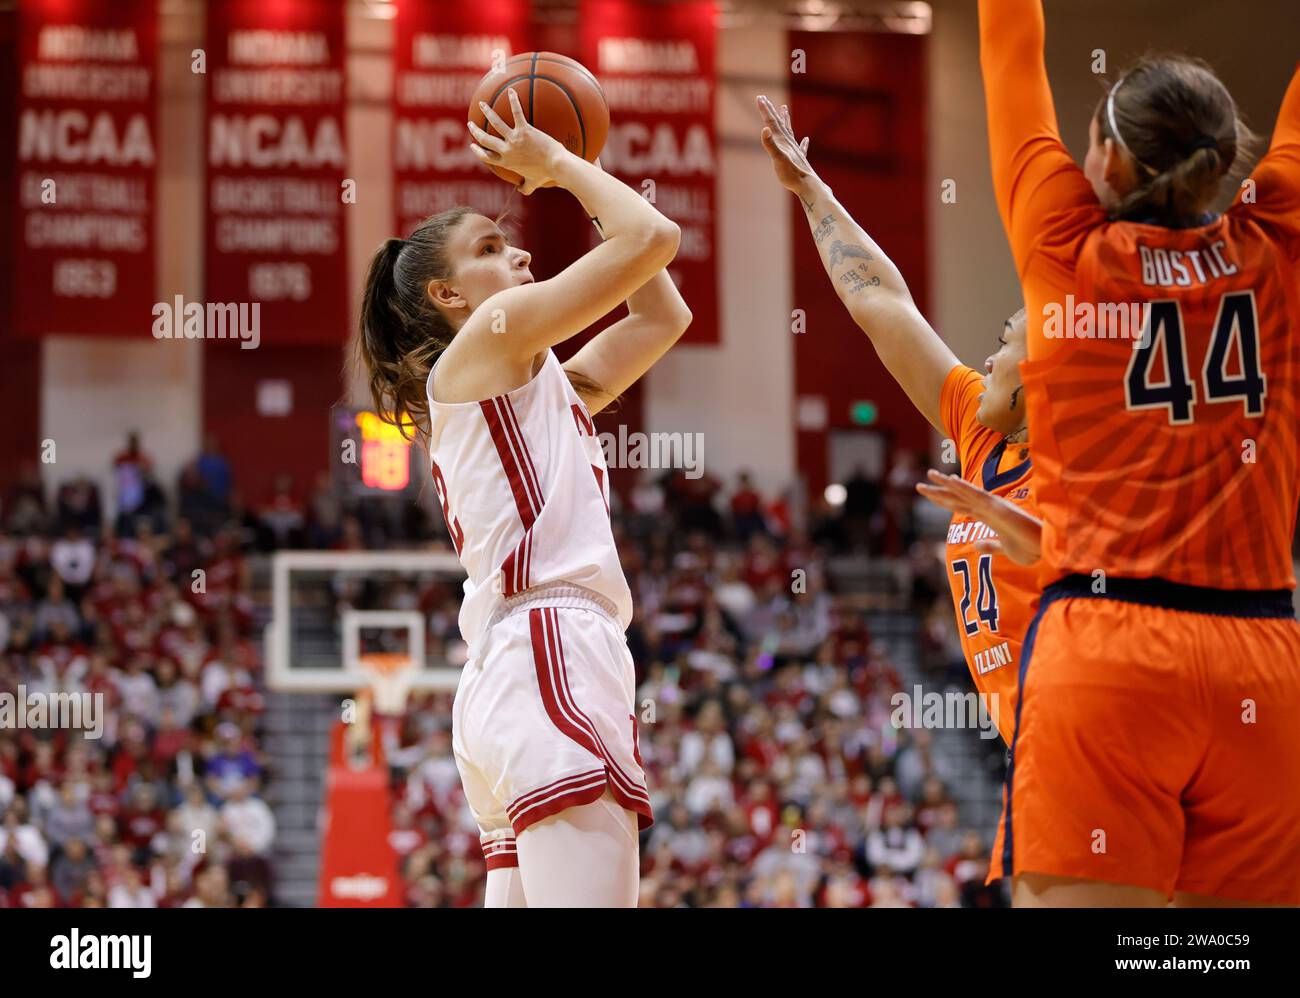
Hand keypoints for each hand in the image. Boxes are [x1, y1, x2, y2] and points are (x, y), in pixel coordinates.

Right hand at [468, 88, 565, 194]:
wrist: (556, 166)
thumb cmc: (546, 175)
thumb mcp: (533, 184)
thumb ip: (525, 188)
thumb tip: (521, 190)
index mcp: (507, 163)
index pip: (487, 157)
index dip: (478, 151)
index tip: (473, 145)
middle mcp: (507, 151)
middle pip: (486, 140)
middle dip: (476, 131)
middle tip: (471, 124)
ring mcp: (514, 140)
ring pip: (496, 123)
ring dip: (487, 112)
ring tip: (482, 104)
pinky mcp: (525, 130)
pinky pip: (517, 112)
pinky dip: (513, 101)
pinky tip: (511, 91)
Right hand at [757, 94, 814, 195]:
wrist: (807, 185)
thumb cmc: (791, 174)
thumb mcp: (778, 159)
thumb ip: (770, 144)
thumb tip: (764, 129)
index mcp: (782, 141)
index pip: (771, 122)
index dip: (765, 110)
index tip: (759, 98)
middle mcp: (789, 142)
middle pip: (778, 123)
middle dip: (770, 111)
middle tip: (764, 99)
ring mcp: (795, 150)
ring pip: (789, 131)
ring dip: (785, 119)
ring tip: (784, 108)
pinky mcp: (800, 159)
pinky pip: (801, 147)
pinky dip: (803, 142)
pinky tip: (806, 139)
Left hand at [916, 470, 1043, 564]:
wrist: (1048, 548)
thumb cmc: (1031, 547)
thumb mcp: (1005, 549)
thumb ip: (991, 546)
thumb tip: (976, 544)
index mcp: (988, 517)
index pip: (961, 506)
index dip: (945, 500)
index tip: (931, 494)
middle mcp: (988, 508)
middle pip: (958, 498)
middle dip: (938, 491)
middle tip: (919, 484)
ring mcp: (993, 506)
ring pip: (964, 492)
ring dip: (945, 483)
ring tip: (929, 474)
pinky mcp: (998, 509)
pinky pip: (977, 495)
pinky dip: (963, 487)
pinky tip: (950, 480)